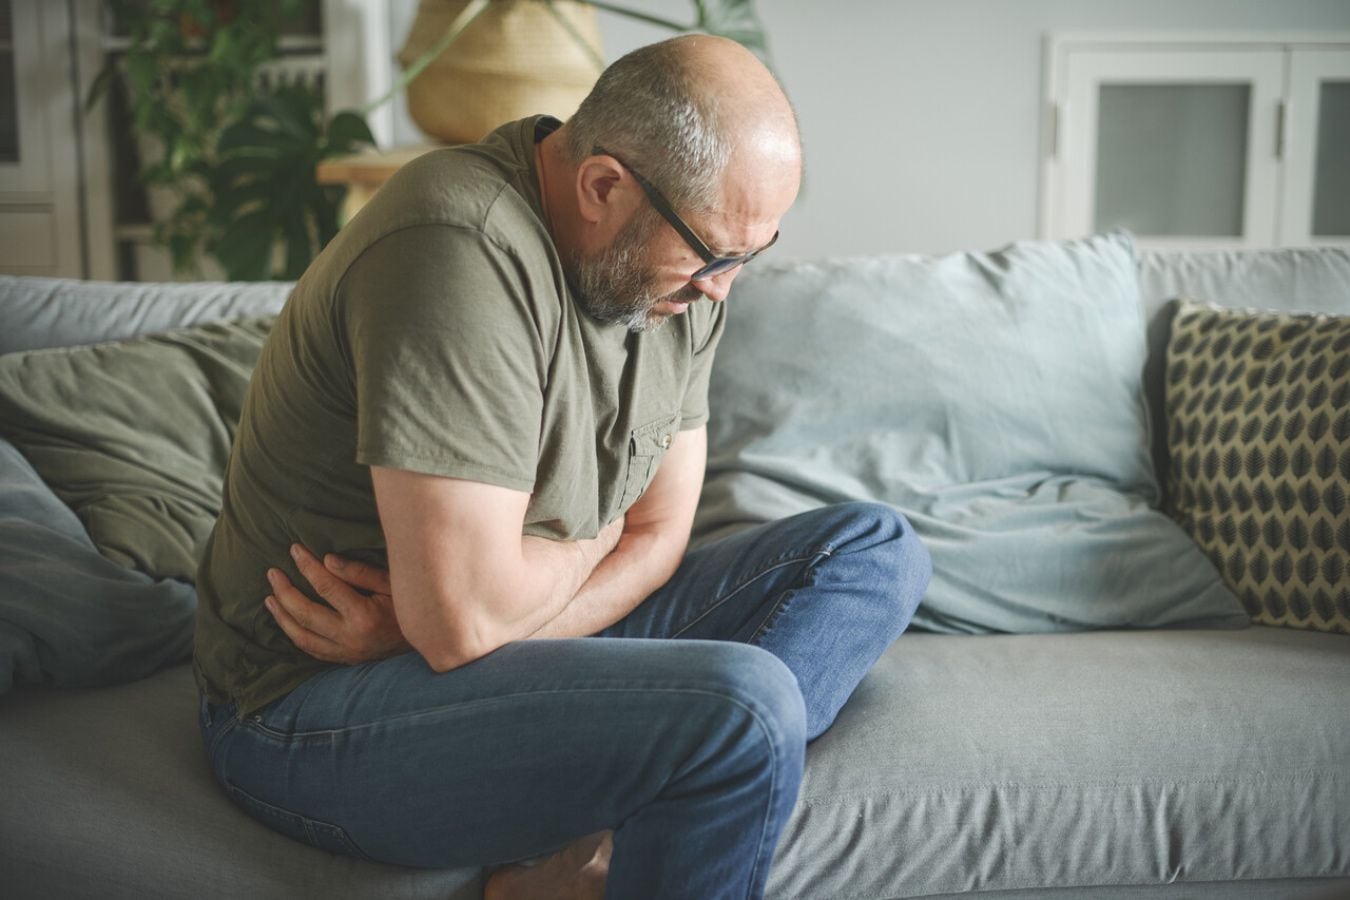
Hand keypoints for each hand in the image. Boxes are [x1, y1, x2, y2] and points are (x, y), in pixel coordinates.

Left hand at [264, 544, 409, 664]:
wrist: (427, 643)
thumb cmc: (410, 607)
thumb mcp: (393, 584)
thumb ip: (360, 573)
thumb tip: (326, 560)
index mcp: (364, 616)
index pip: (326, 587)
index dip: (307, 566)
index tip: (294, 549)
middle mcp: (350, 638)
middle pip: (306, 614)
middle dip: (285, 592)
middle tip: (272, 573)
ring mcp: (345, 652)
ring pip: (302, 636)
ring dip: (282, 617)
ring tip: (270, 598)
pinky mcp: (343, 660)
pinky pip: (311, 649)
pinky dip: (295, 635)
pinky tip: (286, 621)